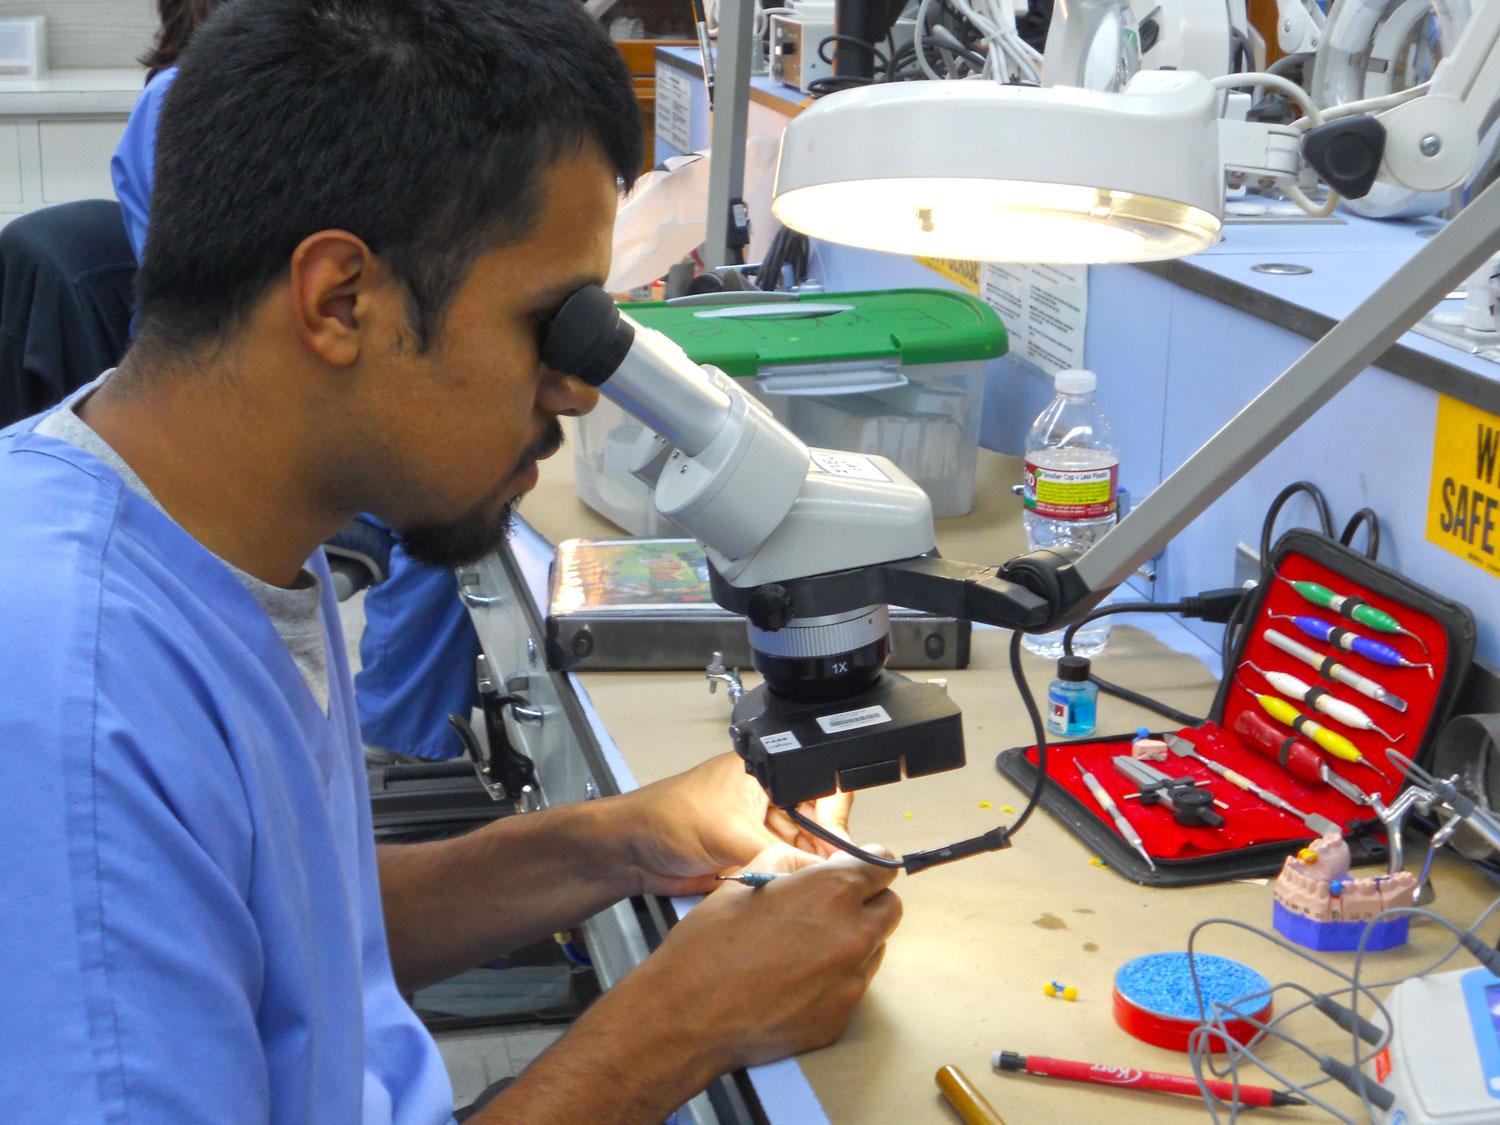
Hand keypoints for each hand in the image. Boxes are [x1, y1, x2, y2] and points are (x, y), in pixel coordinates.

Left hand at [617, 752, 855, 896]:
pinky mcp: (753, 855)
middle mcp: (770, 797)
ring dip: (808, 869)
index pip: (822, 789)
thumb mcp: (732, 834)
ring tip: (812, 886)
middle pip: (820, 824)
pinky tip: (795, 892)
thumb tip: (826, 873)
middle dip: (826, 851)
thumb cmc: (669, 820)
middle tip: (831, 877)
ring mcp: (762, 828)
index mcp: (768, 772)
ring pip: (805, 851)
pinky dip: (791, 881)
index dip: (836, 821)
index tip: (841, 852)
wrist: (632, 852)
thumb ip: (782, 856)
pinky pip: (786, 869)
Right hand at [618, 842, 902, 1072]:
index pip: (884, 867)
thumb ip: (795, 862)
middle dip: (868, 901)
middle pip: (890, 908)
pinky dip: (834, 978)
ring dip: (853, 940)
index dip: (869, 864)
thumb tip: (821, 864)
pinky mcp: (841, 1017)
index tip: (860, 869)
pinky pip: (852, 986)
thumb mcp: (749, 877)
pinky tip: (796, 978)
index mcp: (832, 893)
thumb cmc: (711, 942)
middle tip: (833, 906)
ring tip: (805, 946)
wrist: (689, 1012)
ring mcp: (850, 982)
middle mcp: (852, 936)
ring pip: (874, 949)